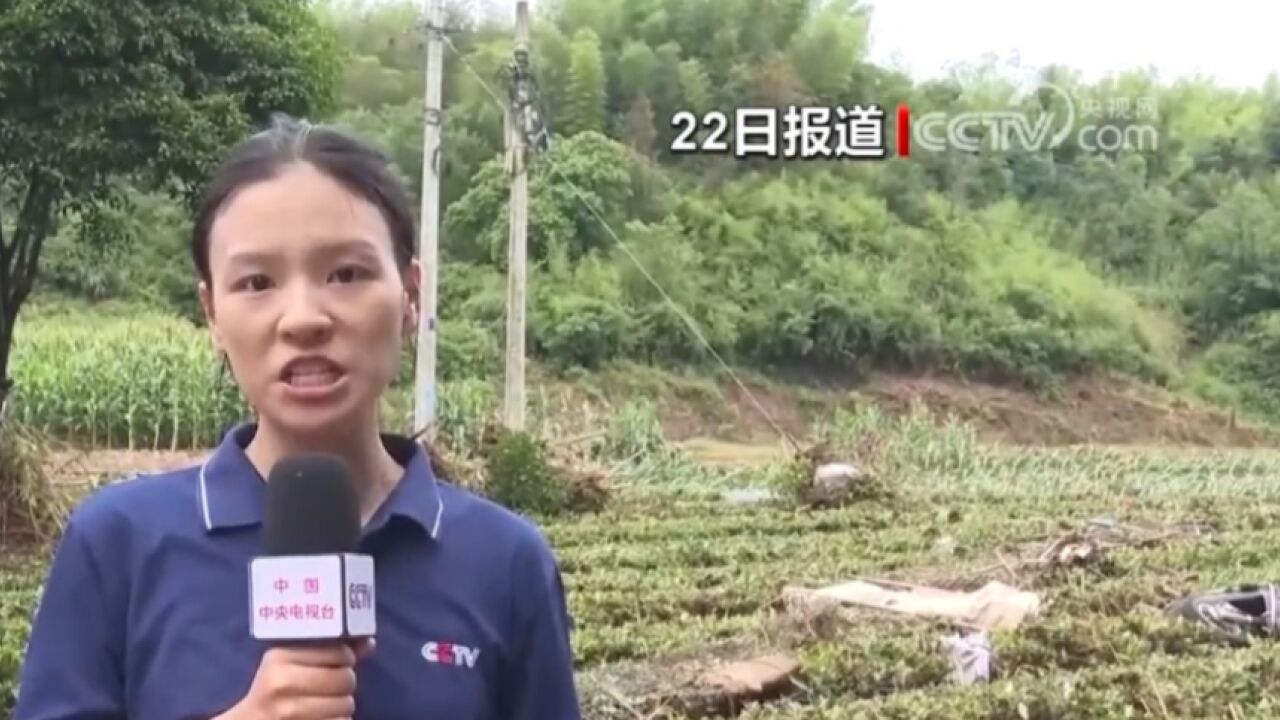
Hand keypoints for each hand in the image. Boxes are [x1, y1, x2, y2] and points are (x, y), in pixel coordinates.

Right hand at [218, 639, 374, 719]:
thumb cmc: (274, 690)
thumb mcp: (289, 663)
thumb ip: (328, 650)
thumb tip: (368, 641)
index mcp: (280, 658)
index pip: (339, 652)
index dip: (344, 658)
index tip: (334, 664)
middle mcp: (283, 684)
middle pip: (346, 679)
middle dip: (345, 684)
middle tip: (330, 687)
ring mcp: (290, 712)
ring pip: (346, 705)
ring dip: (342, 706)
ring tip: (323, 704)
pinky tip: (321, 718)